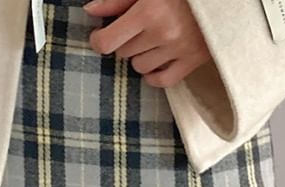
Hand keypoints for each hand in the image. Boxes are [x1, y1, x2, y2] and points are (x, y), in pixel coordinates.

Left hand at [84, 0, 211, 88]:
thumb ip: (117, 0)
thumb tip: (90, 10)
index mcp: (148, 12)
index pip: (107, 42)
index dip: (99, 39)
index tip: (101, 35)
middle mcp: (163, 34)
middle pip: (123, 53)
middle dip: (125, 41)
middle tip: (136, 29)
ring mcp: (179, 50)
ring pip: (140, 67)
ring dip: (140, 56)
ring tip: (151, 40)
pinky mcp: (194, 60)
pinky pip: (163, 81)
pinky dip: (154, 76)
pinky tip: (154, 64)